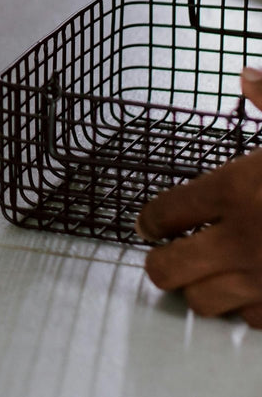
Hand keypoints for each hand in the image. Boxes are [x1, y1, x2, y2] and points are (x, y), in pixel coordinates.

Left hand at [136, 66, 261, 326]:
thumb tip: (247, 75)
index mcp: (236, 188)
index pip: (165, 211)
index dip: (148, 219)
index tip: (146, 223)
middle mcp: (242, 238)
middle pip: (167, 269)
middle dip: (160, 264)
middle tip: (163, 256)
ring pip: (202, 302)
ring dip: (199, 289)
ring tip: (203, 275)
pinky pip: (253, 321)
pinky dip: (247, 309)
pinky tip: (254, 291)